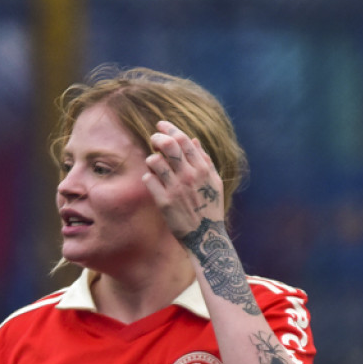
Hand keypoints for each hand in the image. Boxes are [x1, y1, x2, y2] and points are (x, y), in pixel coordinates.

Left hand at [142, 120, 223, 238]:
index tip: (161, 126)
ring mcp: (176, 189)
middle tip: (154, 140)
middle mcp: (189, 176)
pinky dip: (149, 178)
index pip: (183, 139)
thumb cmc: (209, 208)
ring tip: (155, 166)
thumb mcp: (214, 182)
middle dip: (157, 138)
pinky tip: (154, 183)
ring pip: (154, 161)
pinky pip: (148, 180)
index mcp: (202, 169)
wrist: (205, 237)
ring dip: (152, 160)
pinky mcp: (164, 202)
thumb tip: (193, 140)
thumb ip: (204, 160)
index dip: (169, 128)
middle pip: (168, 145)